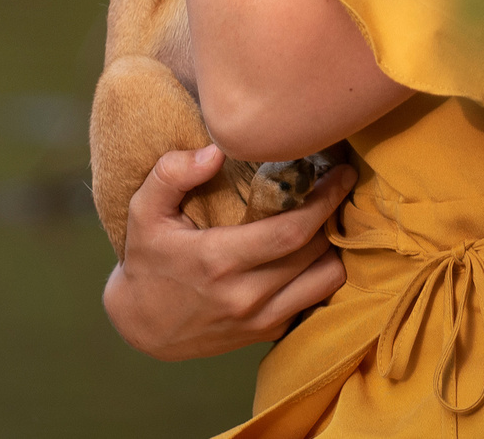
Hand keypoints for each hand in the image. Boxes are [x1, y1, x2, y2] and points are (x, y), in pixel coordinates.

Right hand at [102, 145, 351, 360]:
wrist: (141, 327)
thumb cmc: (147, 261)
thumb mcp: (144, 212)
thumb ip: (172, 174)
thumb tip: (215, 151)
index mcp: (218, 260)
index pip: (291, 232)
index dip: (325, 200)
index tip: (342, 174)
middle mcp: (245, 296)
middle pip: (315, 251)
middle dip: (333, 215)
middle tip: (337, 186)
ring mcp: (259, 320)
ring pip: (325, 281)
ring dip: (332, 248)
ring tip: (324, 221)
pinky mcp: (266, 333)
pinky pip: (313, 302)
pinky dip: (319, 274)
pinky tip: (308, 252)